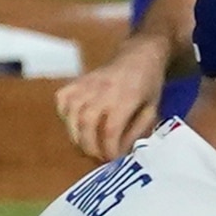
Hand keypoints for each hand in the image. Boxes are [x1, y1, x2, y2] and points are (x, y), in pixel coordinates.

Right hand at [57, 33, 169, 158]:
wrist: (139, 56)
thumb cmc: (148, 85)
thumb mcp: (152, 110)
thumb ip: (137, 132)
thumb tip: (121, 154)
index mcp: (127, 97)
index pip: (111, 129)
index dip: (109, 149)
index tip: (113, 160)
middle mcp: (103, 89)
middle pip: (86, 123)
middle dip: (90, 147)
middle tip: (98, 158)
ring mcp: (87, 83)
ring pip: (71, 114)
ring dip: (76, 136)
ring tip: (87, 146)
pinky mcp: (77, 81)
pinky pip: (63, 100)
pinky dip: (65, 116)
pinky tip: (75, 125)